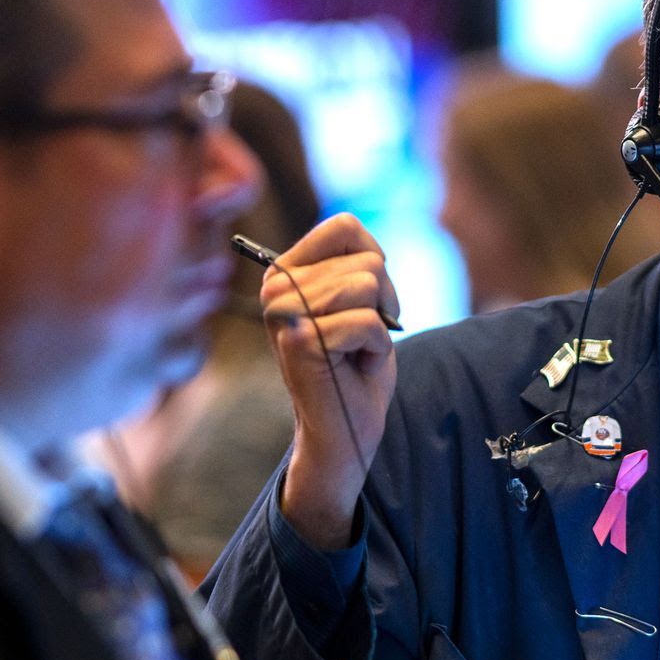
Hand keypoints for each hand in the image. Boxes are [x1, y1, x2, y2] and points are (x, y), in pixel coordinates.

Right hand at [261, 213, 398, 549]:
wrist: (343, 432)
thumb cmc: (355, 366)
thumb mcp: (359, 301)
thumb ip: (356, 264)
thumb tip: (371, 252)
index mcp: (284, 271)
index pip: (346, 227)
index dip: (374, 263)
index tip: (364, 303)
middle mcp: (276, 287)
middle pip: (368, 262)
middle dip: (383, 302)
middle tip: (361, 340)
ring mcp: (285, 313)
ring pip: (369, 287)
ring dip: (380, 326)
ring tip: (357, 352)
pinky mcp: (301, 342)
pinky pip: (370, 323)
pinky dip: (378, 349)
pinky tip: (356, 368)